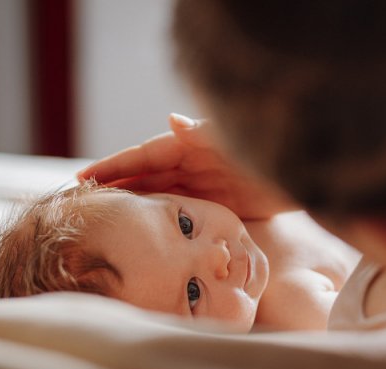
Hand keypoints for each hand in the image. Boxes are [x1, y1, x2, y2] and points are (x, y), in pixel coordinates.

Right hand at [77, 114, 294, 219]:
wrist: (302, 172)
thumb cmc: (266, 147)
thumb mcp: (232, 137)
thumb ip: (202, 133)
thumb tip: (171, 119)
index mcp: (188, 147)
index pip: (142, 157)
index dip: (113, 167)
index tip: (83, 178)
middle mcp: (191, 166)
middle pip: (145, 179)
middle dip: (117, 190)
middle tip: (85, 207)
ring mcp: (204, 187)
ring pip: (160, 198)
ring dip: (136, 207)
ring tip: (107, 222)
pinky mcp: (220, 207)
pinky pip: (183, 214)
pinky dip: (163, 220)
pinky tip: (148, 232)